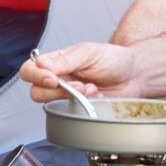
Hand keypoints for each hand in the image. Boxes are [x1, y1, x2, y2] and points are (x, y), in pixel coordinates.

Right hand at [19, 42, 139, 101]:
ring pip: (49, 104)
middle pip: (35, 91)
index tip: (52, 79)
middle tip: (76, 85)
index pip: (30, 69)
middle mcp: (57, 78)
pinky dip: (83, 104)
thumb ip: (65, 60)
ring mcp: (66, 95)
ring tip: (89, 88)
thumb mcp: (89, 52)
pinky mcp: (77, 109)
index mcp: (56, 61)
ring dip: (70, 96)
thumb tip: (41, 64)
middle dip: (55, 90)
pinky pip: (69, 113)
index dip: (36, 76)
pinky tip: (95, 95)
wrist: (135, 76)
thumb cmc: (113, 60)